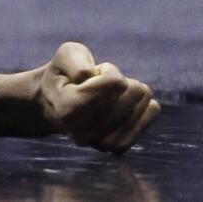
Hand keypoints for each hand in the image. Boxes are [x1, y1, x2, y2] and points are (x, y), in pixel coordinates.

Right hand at [34, 42, 159, 152]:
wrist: (56, 104)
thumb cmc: (63, 75)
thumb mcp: (65, 54)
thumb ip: (77, 61)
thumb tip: (98, 80)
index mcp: (67, 107)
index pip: (114, 81)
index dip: (108, 70)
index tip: (93, 73)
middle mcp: (83, 131)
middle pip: (131, 92)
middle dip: (120, 81)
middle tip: (101, 85)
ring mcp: (101, 143)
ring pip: (142, 106)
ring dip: (130, 94)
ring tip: (111, 94)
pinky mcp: (116, 147)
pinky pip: (146, 122)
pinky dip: (143, 108)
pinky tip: (133, 102)